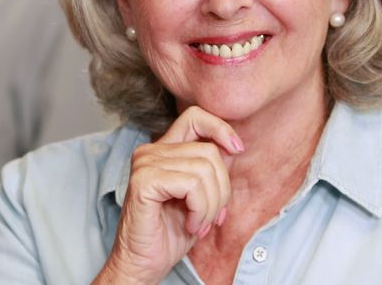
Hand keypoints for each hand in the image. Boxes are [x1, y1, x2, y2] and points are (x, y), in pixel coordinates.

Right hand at [95, 106, 243, 283]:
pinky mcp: (144, 181)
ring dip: (211, 205)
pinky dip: (200, 209)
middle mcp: (151, 151)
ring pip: (204, 169)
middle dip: (222, 189)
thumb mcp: (200, 196)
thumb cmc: (170, 234)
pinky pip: (191, 184)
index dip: (221, 128)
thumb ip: (210, 169)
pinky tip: (191, 224)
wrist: (144, 264)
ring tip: (199, 222)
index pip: (195, 116)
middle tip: (211, 216)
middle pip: (209, 151)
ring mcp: (145, 163)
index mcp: (164, 150)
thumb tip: (233, 147)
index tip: (237, 150)